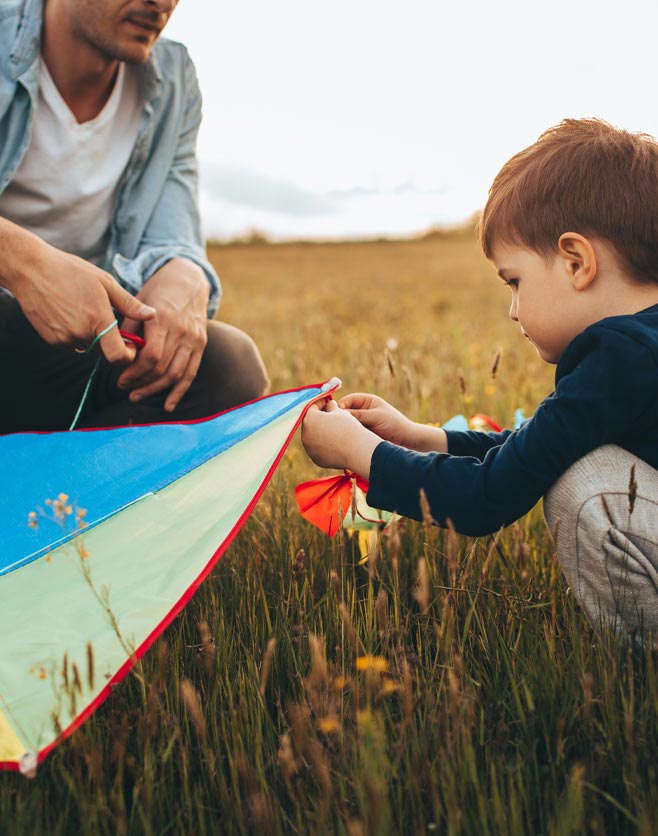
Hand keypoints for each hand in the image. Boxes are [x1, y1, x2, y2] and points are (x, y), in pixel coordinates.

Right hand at [6, 232, 155, 363]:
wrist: (31, 270)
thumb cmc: (71, 271)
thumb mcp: (105, 282)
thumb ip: (129, 304)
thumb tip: (152, 315)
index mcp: (98, 320)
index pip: (119, 356)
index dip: (129, 355)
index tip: (130, 344)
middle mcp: (81, 334)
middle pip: (105, 351)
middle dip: (110, 340)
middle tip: (105, 316)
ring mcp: (64, 339)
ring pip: (88, 346)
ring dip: (92, 335)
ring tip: (84, 309)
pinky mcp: (51, 340)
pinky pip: (72, 343)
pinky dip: (75, 334)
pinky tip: (69, 313)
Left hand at [118, 259, 209, 411]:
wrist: (189, 280)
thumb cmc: (159, 290)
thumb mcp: (139, 300)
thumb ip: (130, 327)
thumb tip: (118, 353)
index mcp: (163, 318)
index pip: (151, 356)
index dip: (134, 372)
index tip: (120, 379)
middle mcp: (182, 331)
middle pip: (162, 368)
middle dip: (141, 382)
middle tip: (124, 388)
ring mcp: (194, 339)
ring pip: (176, 374)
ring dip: (156, 389)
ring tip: (137, 395)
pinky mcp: (201, 345)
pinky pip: (191, 373)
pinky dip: (179, 392)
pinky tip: (168, 405)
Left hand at [301, 399, 380, 477]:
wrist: (356, 450)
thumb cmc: (348, 427)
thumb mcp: (340, 412)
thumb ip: (330, 406)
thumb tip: (328, 405)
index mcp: (309, 419)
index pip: (311, 407)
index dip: (320, 403)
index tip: (327, 402)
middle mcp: (305, 435)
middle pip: (310, 423)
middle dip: (318, 418)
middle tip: (330, 416)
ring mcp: (309, 449)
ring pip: (312, 437)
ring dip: (319, 432)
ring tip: (332, 429)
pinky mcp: (316, 459)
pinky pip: (317, 449)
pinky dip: (323, 445)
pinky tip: (333, 442)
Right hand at [340, 392, 447, 452]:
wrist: (407, 440)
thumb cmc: (394, 424)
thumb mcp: (375, 416)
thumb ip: (357, 414)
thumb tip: (338, 413)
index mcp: (367, 401)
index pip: (348, 400)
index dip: (340, 406)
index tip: (336, 414)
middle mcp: (363, 411)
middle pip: (346, 412)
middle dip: (341, 418)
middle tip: (336, 426)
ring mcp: (363, 423)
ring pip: (348, 424)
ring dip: (345, 428)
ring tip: (342, 434)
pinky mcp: (364, 434)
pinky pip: (353, 434)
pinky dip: (350, 436)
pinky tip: (347, 441)